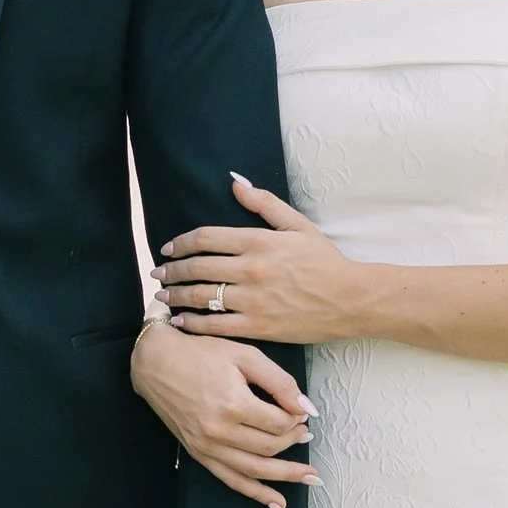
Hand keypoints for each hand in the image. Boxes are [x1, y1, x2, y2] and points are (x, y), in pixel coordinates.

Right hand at [131, 317, 315, 507]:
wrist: (156, 362)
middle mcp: (219, 430)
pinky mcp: (198, 453)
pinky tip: (277, 503)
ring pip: (255, 470)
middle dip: (293, 442)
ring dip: (286, 476)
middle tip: (306, 434)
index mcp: (233, 403)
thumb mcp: (245, 355)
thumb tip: (307, 408)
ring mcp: (207, 446)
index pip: (278, 423)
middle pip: (270, 447)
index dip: (296, 420)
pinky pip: (231, 480)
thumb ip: (280, 381)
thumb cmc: (200, 354)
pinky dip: (256, 494)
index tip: (301, 413)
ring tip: (309, 477)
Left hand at [161, 176, 366, 346]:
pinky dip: (193, 324)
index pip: (205, 237)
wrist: (350, 299)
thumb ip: (263, 202)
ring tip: (162, 297)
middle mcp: (251, 269)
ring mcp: (254, 300)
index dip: (181, 243)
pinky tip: (180, 322)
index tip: (168, 248)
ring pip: (202, 296)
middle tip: (158, 273)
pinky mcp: (259, 326)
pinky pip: (216, 326)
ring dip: (176, 296)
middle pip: (197, 267)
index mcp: (258, 241)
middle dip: (171, 271)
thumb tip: (235, 181)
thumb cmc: (325, 261)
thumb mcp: (297, 224)